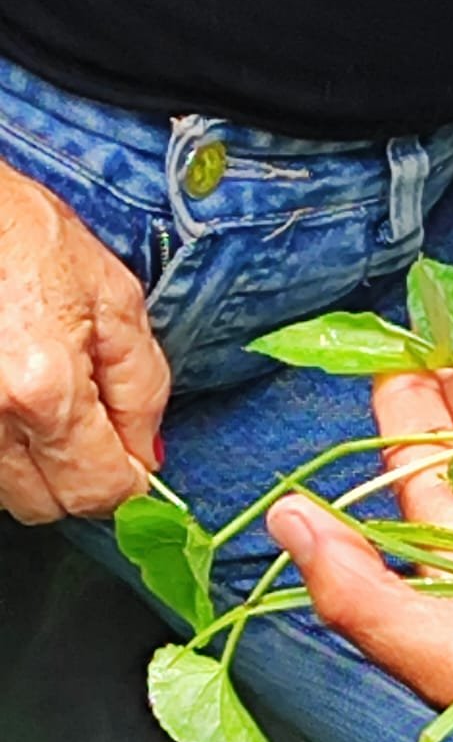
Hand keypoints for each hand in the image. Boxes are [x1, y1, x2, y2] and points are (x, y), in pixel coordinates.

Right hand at [0, 159, 170, 521]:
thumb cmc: (23, 235)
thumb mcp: (114, 300)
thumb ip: (142, 389)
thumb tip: (148, 455)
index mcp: (45, 391)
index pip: (99, 491)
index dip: (127, 483)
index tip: (134, 464)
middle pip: (45, 506)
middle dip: (77, 478)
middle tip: (89, 426)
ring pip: (5, 493)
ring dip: (32, 466)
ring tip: (40, 399)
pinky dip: (1, 447)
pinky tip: (11, 400)